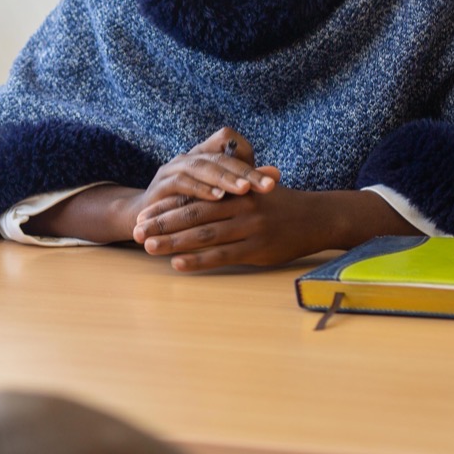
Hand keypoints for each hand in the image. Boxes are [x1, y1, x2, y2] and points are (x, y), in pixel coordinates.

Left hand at [133, 185, 417, 271]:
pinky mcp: (257, 249)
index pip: (194, 197)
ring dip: (173, 242)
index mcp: (234, 191)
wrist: (317, 217)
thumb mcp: (253, 189)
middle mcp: (239, 207)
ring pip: (203, 235)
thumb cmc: (279, 204)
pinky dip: (198, 260)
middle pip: (193, 214)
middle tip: (136, 230)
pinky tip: (178, 264)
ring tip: (147, 247)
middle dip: (161, 223)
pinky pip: (222, 256)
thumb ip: (226, 192)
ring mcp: (248, 228)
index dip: (166, 206)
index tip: (143, 213)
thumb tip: (193, 195)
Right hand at [134, 127, 277, 209]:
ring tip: (245, 189)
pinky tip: (216, 198)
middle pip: (220, 157)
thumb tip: (278, 174)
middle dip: (246, 172)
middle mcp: (189, 157)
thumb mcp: (217, 194)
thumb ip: (243, 183)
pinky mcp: (160, 186)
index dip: (249, 154)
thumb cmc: (187, 206)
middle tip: (269, 185)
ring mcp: (173, 169)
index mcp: (204, 155)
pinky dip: (199, 189)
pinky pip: (181, 183)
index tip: (274, 177)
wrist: (145, 220)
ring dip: (224, 178)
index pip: (228, 141)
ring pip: (202, 167)